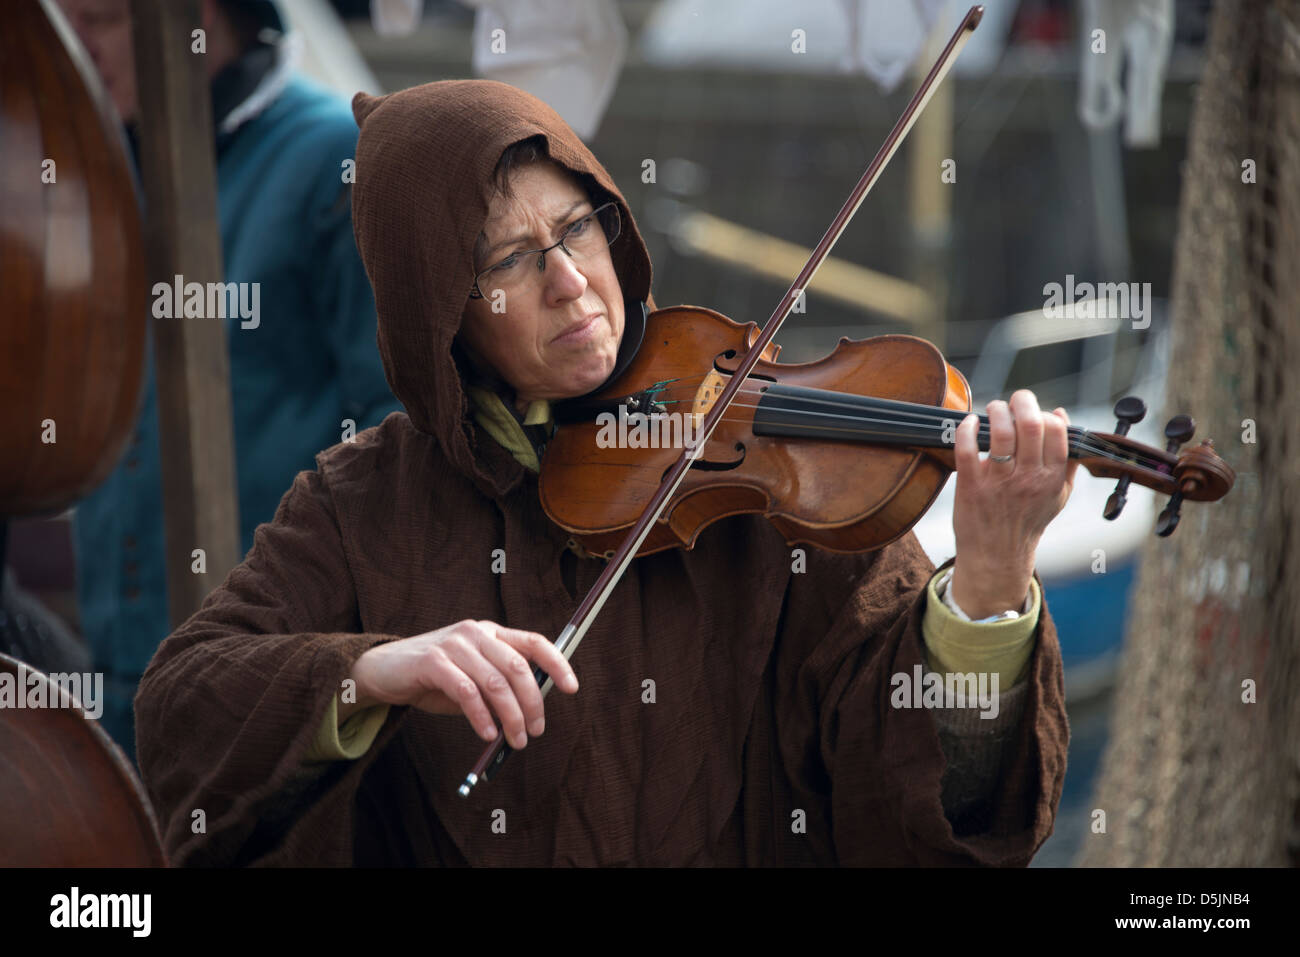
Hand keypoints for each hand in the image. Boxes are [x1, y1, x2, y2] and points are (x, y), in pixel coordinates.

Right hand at [343, 619, 578, 749]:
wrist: (384, 671)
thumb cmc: (434, 678)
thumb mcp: (473, 678)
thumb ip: (499, 686)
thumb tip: (533, 711)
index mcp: (491, 633)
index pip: (534, 642)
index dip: (557, 664)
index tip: (572, 688)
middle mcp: (476, 632)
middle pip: (518, 667)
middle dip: (533, 703)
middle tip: (536, 731)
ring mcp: (454, 644)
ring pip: (495, 682)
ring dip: (511, 716)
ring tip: (516, 740)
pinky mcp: (432, 662)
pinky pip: (467, 692)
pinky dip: (481, 717)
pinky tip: (487, 733)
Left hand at [949, 390, 1078, 618]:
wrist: (997, 556)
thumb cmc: (1026, 521)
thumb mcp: (1058, 495)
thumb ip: (1066, 458)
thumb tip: (1061, 416)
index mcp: (1052, 478)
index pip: (1055, 431)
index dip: (1044, 413)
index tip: (1033, 411)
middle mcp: (1028, 479)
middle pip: (1030, 425)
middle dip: (1022, 402)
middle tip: (1014, 400)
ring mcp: (999, 482)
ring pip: (1001, 432)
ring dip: (996, 411)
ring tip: (993, 410)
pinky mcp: (971, 486)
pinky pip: (967, 449)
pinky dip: (967, 429)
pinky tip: (970, 423)